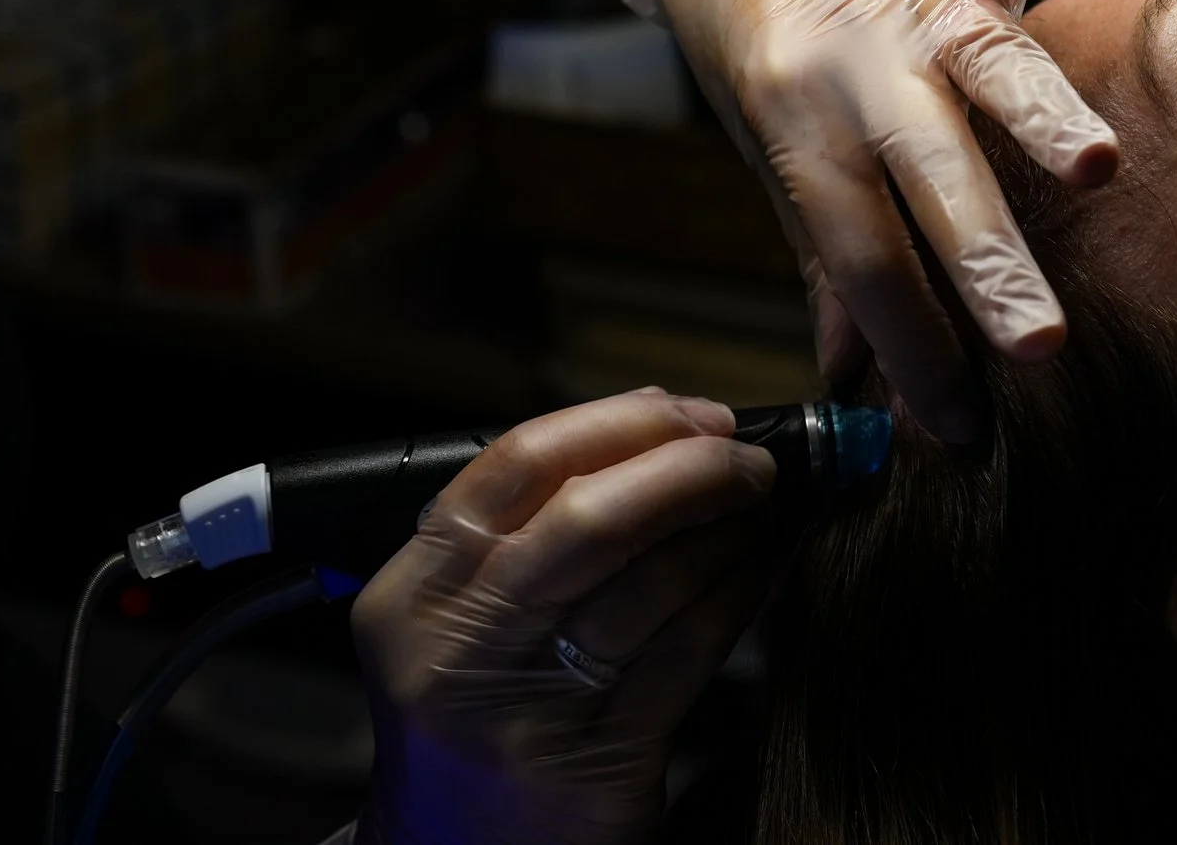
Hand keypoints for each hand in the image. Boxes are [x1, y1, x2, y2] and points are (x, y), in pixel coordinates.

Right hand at [350, 390, 775, 844]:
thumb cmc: (469, 716)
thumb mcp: (454, 621)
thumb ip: (522, 533)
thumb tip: (659, 429)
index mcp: (412, 595)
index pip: (515, 465)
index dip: (618, 423)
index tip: (689, 412)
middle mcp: (457, 651)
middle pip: (588, 518)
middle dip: (687, 468)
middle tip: (747, 457)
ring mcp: (528, 712)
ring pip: (651, 583)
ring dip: (727, 530)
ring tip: (764, 507)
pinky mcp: (600, 764)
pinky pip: (688, 650)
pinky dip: (736, 595)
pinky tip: (758, 571)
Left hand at [617, 0, 1129, 441]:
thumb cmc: (760, 27)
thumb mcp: (770, 140)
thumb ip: (825, 250)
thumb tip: (850, 376)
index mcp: (799, 125)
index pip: (861, 254)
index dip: (909, 344)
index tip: (962, 426)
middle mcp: (858, 62)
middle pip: (930, 178)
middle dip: (987, 267)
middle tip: (1041, 349)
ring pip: (990, 65)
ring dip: (1044, 118)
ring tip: (1096, 170)